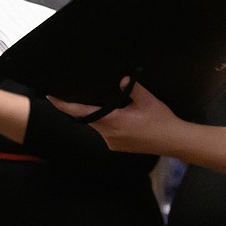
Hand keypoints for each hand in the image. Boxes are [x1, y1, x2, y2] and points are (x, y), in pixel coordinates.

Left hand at [50, 80, 181, 154]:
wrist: (173, 140)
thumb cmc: (161, 120)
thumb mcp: (148, 100)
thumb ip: (132, 88)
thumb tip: (120, 79)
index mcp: (114, 121)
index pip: (83, 113)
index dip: (65, 105)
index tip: (53, 98)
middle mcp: (109, 135)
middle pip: (88, 118)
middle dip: (83, 108)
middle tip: (79, 94)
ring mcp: (112, 143)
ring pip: (98, 125)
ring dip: (98, 115)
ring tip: (106, 104)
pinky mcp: (117, 146)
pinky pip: (106, 132)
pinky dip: (106, 122)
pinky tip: (117, 116)